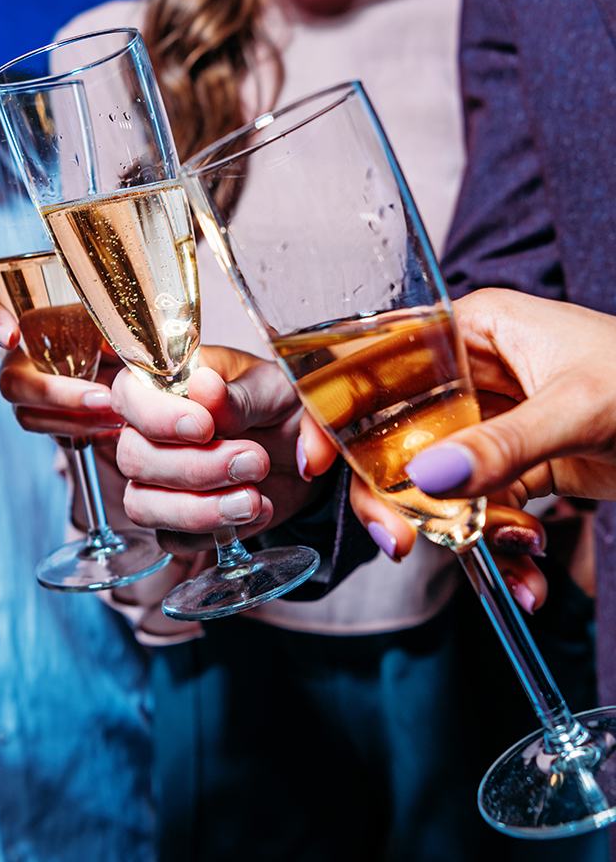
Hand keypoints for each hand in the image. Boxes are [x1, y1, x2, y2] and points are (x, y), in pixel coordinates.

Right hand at [0, 291, 123, 439]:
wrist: (119, 367)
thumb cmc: (103, 331)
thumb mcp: (106, 319)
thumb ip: (106, 320)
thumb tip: (125, 333)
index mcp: (21, 318)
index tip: (11, 335)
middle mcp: (14, 357)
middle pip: (11, 381)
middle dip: (56, 393)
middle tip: (102, 397)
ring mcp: (25, 391)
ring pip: (28, 415)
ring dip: (75, 420)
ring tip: (116, 414)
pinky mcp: (43, 418)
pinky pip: (53, 434)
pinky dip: (86, 433)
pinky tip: (114, 428)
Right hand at [110, 347, 325, 554]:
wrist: (302, 446)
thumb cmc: (278, 403)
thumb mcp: (270, 387)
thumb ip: (236, 394)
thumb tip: (204, 386)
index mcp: (164, 385)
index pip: (127, 394)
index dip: (156, 416)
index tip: (204, 427)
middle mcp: (149, 433)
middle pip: (133, 458)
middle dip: (194, 467)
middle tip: (254, 460)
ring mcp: (157, 481)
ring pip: (143, 506)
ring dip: (199, 510)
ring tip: (254, 500)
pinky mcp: (178, 521)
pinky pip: (174, 539)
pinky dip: (216, 533)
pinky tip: (258, 511)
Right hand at [294, 286, 615, 611]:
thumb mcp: (582, 407)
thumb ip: (505, 443)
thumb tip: (428, 477)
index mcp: (476, 327)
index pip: (380, 357)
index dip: (336, 402)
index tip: (318, 456)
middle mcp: (472, 370)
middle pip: (394, 428)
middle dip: (391, 490)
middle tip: (397, 537)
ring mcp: (492, 419)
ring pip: (433, 475)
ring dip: (453, 530)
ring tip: (498, 563)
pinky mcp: (517, 462)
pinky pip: (481, 506)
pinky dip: (496, 544)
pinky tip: (525, 573)